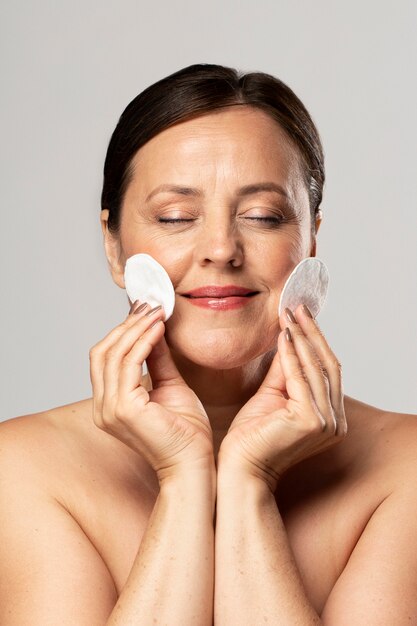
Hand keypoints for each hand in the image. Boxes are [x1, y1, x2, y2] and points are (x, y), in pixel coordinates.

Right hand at [89, 302, 213, 482]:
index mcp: (109, 403)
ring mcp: (109, 410)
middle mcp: (102, 407)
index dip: (122, 330)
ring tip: (156, 312)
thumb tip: (155, 327)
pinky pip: (128, 365)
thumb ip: (158, 358)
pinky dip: (142, 342)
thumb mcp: (170, 385)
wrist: (195, 464)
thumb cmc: (186, 432)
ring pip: (113, 355)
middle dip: (126, 325)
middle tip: (149, 305)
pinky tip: (158, 330)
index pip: (105, 357)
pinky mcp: (123, 410)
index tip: (144, 309)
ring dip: (135, 329)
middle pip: (102, 352)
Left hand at [218, 304, 346, 491]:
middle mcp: (335, 422)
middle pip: (327, 365)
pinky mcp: (311, 421)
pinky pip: (299, 377)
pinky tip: (283, 334)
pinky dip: (291, 353)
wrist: (239, 469)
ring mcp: (326, 423)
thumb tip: (288, 336)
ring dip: (302, 337)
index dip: (316, 340)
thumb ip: (285, 369)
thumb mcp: (272, 395)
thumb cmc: (251, 437)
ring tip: (289, 314)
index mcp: (330, 417)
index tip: (302, 314)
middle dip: (312, 333)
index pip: (327, 370)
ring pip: (315, 368)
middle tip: (298, 306)